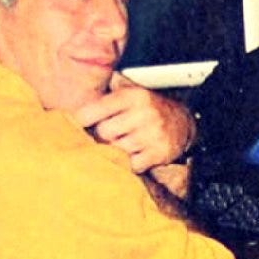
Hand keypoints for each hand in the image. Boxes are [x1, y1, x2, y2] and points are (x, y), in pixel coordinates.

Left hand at [73, 72, 195, 172]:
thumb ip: (107, 97)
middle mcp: (143, 112)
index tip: (79, 124)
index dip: (82, 119)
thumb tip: (74, 108)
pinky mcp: (159, 152)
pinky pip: (133, 164)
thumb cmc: (148, 110)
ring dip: (117, 150)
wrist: (184, 123)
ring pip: (117, 149)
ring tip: (125, 144)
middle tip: (110, 136)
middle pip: (104, 132)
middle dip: (103, 137)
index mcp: (132, 96)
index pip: (95, 109)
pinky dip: (131, 163)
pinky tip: (136, 155)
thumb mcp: (131, 94)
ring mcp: (152, 133)